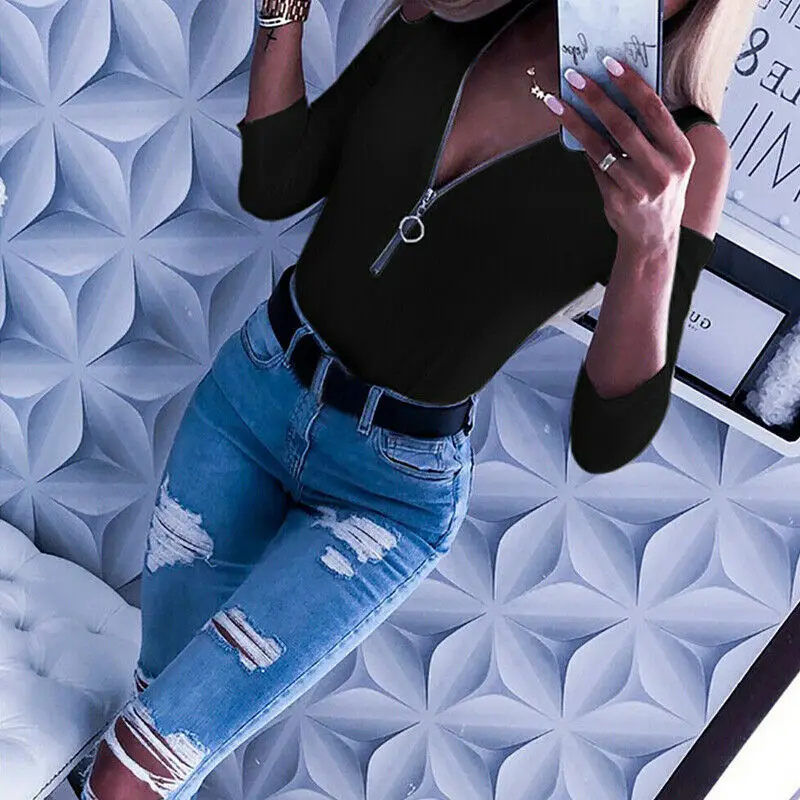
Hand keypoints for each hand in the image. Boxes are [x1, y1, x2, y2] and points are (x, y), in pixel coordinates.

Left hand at [546, 57, 695, 255]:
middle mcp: (662, 172)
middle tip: (576, 78)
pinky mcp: (616, 201)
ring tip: (558, 104)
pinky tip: (570, 131)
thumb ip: (651, 133)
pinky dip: (583, 148)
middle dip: (597, 99)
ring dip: (576, 122)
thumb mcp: (669, 161)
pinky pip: (594, 168)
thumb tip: (614, 95)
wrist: (653, 237)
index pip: (654, 111)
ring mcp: (637, 189)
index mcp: (680, 154)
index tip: (610, 65)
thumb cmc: (660, 190)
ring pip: (601, 148)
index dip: (632, 85)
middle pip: (624, 127)